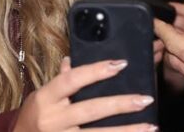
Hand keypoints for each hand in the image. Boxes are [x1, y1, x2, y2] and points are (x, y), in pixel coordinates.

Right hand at [13, 57, 156, 131]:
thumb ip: (59, 81)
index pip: (71, 80)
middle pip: (91, 110)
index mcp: (45, 99)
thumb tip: (73, 60)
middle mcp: (53, 120)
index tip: (120, 64)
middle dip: (121, 105)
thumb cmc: (33, 118)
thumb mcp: (40, 97)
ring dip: (127, 131)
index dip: (95, 71)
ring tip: (150, 127)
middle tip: (145, 99)